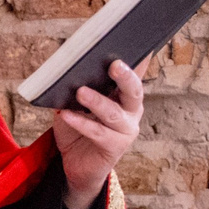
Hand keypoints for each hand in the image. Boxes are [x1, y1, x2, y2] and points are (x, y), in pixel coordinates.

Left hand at [53, 57, 144, 208]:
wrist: (76, 164)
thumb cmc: (77, 128)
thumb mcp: (75, 104)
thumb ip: (78, 86)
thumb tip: (67, 67)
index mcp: (124, 96)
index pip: (134, 73)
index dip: (139, 60)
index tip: (142, 44)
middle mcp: (131, 111)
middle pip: (134, 91)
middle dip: (126, 77)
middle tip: (114, 64)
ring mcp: (125, 130)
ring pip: (114, 113)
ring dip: (97, 101)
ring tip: (80, 92)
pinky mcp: (114, 147)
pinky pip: (97, 132)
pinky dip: (80, 122)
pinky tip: (66, 115)